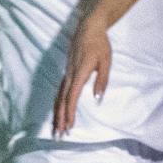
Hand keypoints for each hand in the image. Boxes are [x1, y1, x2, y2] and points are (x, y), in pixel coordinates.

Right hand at [53, 17, 111, 134]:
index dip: (70, 112)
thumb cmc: (100, 44)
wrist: (89, 27)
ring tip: (56, 128)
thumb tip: (98, 99)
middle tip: (59, 135)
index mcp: (80, 73)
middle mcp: (70, 74)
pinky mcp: (67, 71)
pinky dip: (58, 104)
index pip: (72, 97)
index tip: (69, 126)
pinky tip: (58, 112)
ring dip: (57, 113)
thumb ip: (102, 80)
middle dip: (60, 118)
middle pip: (62, 100)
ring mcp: (67, 73)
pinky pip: (60, 90)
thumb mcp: (106, 61)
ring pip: (58, 96)